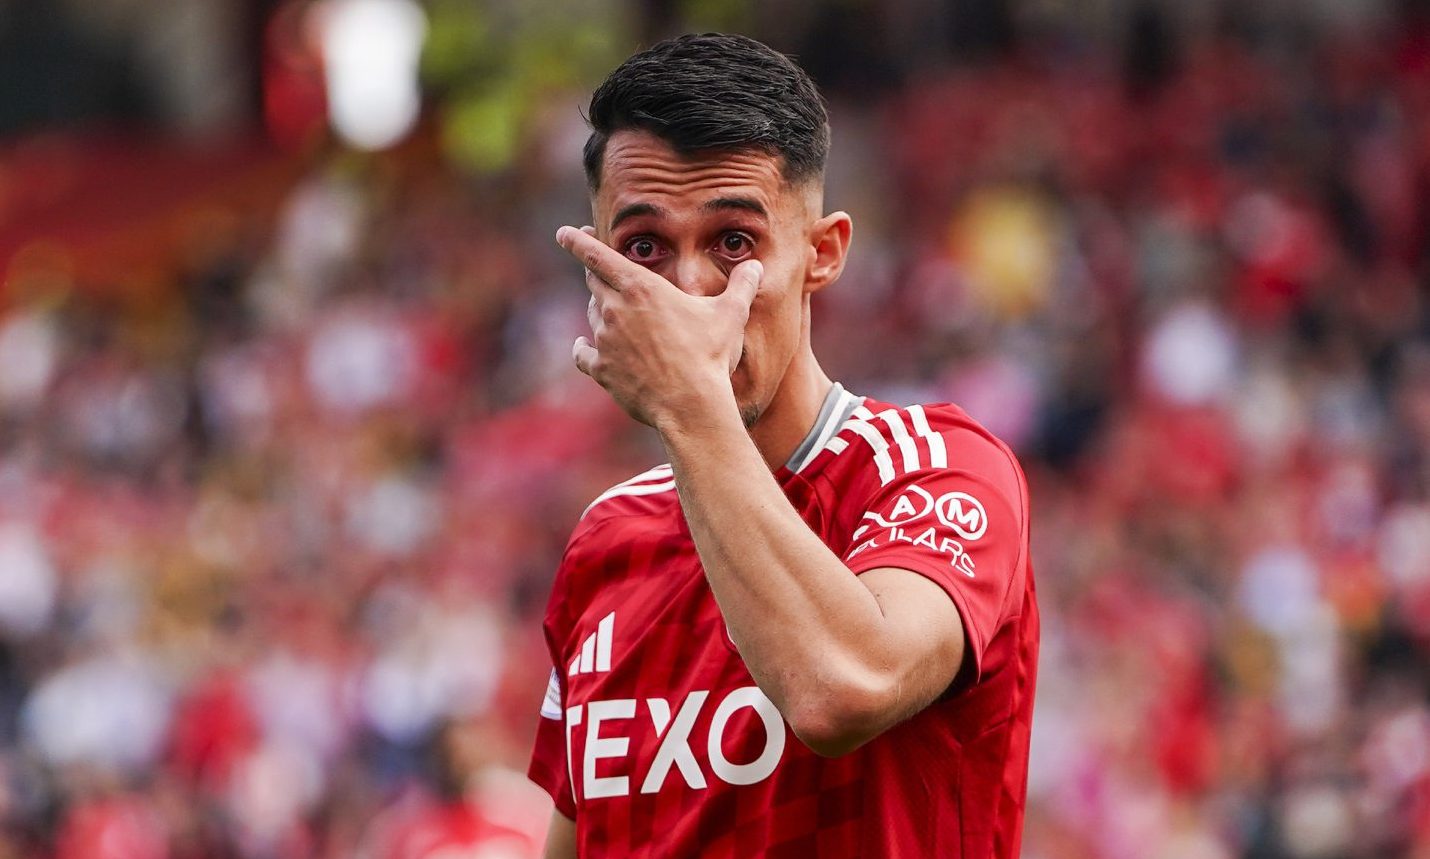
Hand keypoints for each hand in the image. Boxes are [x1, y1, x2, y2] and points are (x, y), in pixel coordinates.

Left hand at [557, 225, 762, 428]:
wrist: (691, 404)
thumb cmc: (710, 355)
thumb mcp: (731, 315)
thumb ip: (742, 286)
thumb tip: (756, 267)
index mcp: (641, 287)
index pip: (598, 255)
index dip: (578, 241)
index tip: (565, 232)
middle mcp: (616, 309)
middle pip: (594, 283)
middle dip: (596, 273)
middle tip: (600, 271)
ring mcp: (605, 340)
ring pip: (592, 315)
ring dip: (599, 309)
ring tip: (612, 310)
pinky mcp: (602, 369)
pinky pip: (583, 354)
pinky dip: (583, 348)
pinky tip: (583, 347)